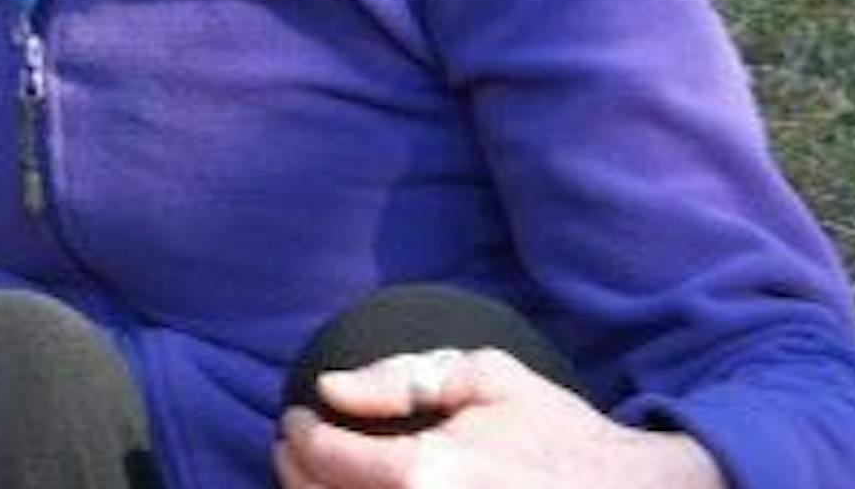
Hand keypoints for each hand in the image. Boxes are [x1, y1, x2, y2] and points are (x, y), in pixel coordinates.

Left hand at [275, 347, 724, 488]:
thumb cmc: (560, 433)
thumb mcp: (486, 377)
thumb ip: (399, 377)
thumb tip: (331, 388)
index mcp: (428, 474)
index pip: (324, 457)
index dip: (298, 433)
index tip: (296, 417)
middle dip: (296, 471)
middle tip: (295, 446)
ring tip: (318, 477)